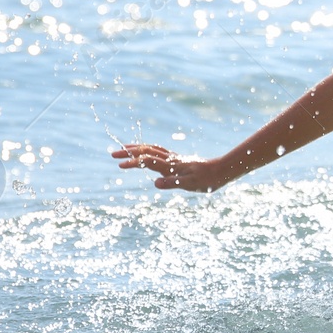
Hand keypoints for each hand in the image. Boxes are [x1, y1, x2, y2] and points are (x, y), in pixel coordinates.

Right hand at [112, 144, 229, 192]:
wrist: (220, 171)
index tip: (120, 165)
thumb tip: (156, 184)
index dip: (133, 163)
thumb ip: (174, 183)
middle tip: (113, 153)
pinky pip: (157, 151)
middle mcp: (170, 159)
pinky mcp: (176, 160)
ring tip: (124, 149)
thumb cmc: (206, 180)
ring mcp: (173, 158)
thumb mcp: (191, 184)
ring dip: (136, 148)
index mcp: (171, 165)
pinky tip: (145, 153)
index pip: (148, 161)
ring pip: (151, 149)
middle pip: (146, 151)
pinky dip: (147, 150)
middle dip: (129, 152)